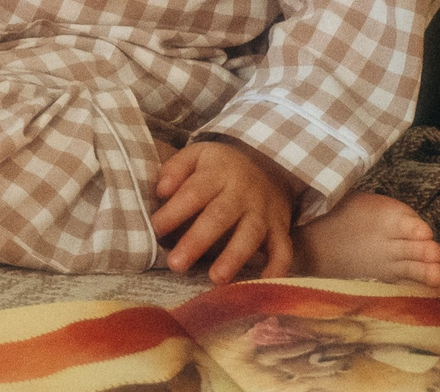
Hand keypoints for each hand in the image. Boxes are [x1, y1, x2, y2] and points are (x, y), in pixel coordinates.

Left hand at [152, 137, 295, 282]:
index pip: (194, 192)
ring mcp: (264, 212)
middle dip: (197, 241)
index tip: (155, 229)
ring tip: (215, 280)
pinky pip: (283, 250)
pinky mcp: (281, 229)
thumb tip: (161, 190)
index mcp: (218, 173)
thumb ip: (176, 169)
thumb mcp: (197, 155)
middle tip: (175, 264)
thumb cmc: (220, 167)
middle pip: (220, 217)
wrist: (268, 166)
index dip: (175, 211)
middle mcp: (243, 193)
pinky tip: (262, 284)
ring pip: (250, 235)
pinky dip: (276, 269)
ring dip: (233, 258)